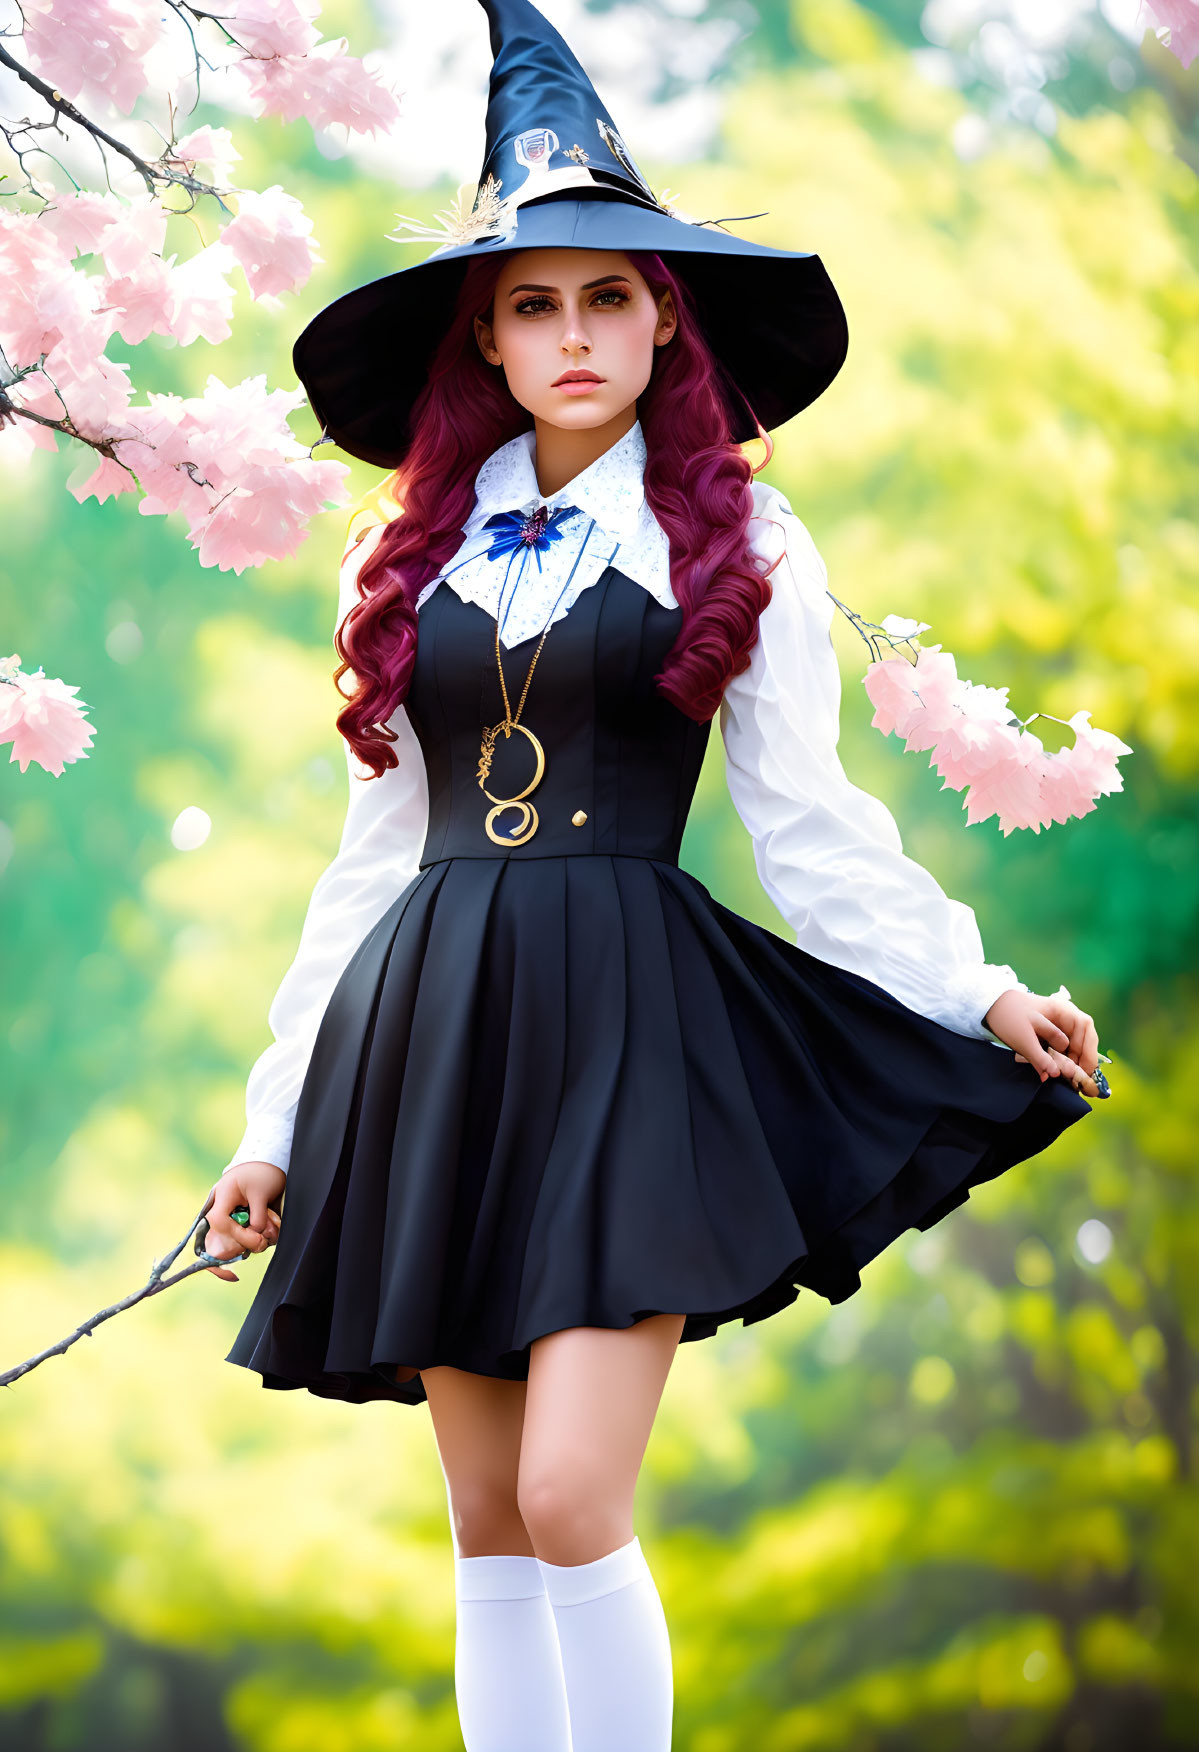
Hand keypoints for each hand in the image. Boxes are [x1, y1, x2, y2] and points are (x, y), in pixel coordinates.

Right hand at [202, 1160, 285, 1281]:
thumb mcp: (262, 1193)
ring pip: (235, 1237)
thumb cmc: (263, 1171)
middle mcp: (223, 1207)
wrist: (269, 1162)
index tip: (256, 1236)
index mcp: (223, 1196)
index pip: (219, 1221)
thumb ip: (259, 1216)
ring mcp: (231, 1213)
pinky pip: (244, 1233)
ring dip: (254, 1240)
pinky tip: (270, 1230)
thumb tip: (258, 1235)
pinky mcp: (240, 1218)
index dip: (235, 1234)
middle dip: (246, 1241)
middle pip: (225, 1234)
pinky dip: (257, 1236)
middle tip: (264, 1240)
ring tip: (272, 1231)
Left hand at [983, 987, 1101, 1092]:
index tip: (1085, 1071)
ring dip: (1071, 1064)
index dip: (1089, 1050)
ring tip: (1067, 1079)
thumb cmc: (1008, 1016)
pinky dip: (1060, 1063)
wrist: (993, 1009)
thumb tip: (1056, 1074)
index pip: (1086, 1028)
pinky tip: (1054, 1071)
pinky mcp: (1051, 1038)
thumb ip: (1040, 1057)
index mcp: (1063, 1010)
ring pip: (1073, 1048)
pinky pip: (1062, 1052)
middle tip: (1075, 1080)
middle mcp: (1066, 1019)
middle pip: (1083, 1041)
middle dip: (1081, 1061)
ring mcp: (1060, 1028)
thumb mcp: (1023, 1038)